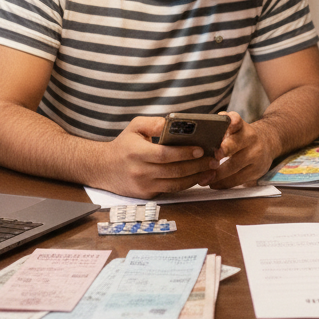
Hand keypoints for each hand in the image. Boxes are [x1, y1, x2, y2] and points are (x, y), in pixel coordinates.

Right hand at [91, 116, 218, 198]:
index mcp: (137, 153)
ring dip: (196, 177)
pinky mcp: (147, 195)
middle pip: (174, 171)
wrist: (103, 169)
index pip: (165, 155)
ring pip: (175, 184)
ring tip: (211, 169)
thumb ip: (154, 123)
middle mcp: (140, 172)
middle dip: (197, 166)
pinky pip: (171, 190)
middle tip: (214, 159)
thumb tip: (174, 122)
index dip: (184, 153)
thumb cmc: (123, 145)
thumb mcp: (135, 127)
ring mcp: (144, 186)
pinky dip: (186, 184)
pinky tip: (199, 177)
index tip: (201, 149)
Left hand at [207, 112, 275, 187]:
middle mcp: (250, 139)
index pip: (237, 122)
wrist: (268, 144)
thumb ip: (221, 127)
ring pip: (234, 166)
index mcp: (242, 127)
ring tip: (203, 179)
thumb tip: (201, 132)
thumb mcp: (236, 128)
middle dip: (224, 149)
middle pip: (235, 144)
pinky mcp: (256, 171)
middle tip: (214, 156)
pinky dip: (223, 183)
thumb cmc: (242, 137)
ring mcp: (255, 156)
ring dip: (217, 174)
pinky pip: (237, 179)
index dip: (233, 121)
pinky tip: (213, 184)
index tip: (229, 122)